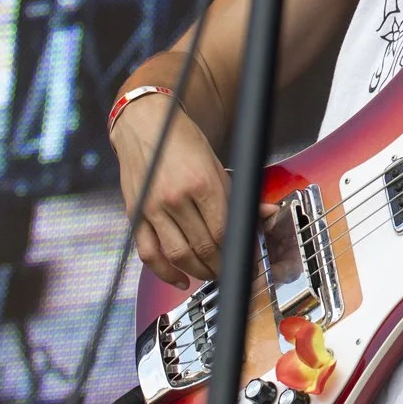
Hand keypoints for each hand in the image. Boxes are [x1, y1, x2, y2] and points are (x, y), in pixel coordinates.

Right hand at [110, 94, 231, 288]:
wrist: (147, 125)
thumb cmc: (185, 142)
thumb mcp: (218, 164)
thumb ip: (238, 194)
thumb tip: (267, 214)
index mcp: (202, 183)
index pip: (225, 230)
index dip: (238, 250)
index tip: (247, 259)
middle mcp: (176, 198)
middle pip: (204, 246)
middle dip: (221, 266)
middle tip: (232, 271)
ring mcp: (152, 209)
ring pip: (178, 255)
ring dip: (198, 272)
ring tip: (211, 274)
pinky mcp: (135, 215)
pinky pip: (148, 253)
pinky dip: (164, 272)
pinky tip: (179, 278)